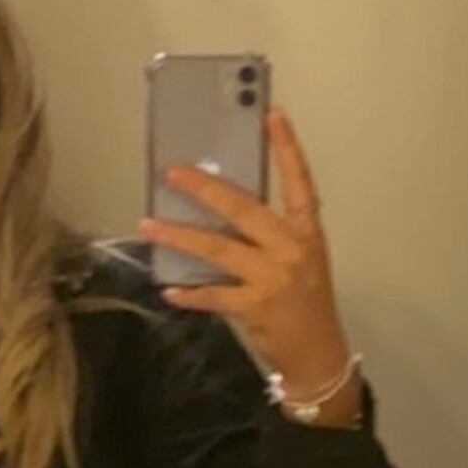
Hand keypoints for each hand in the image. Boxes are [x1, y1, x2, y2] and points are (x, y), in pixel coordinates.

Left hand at [139, 107, 352, 395]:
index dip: (287, 148)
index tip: (272, 114)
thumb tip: (219, 209)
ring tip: (148, 224)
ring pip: (217, 248)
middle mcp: (291, 248)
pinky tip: (169, 290)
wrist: (320, 353)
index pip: (299, 182)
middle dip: (204, 188)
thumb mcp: (300, 260)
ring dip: (178, 236)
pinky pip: (212, 295)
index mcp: (306, 231)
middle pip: (242, 209)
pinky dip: (189, 294)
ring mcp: (273, 278)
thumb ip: (269, 235)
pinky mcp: (255, 306)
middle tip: (172, 172)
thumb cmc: (306, 302)